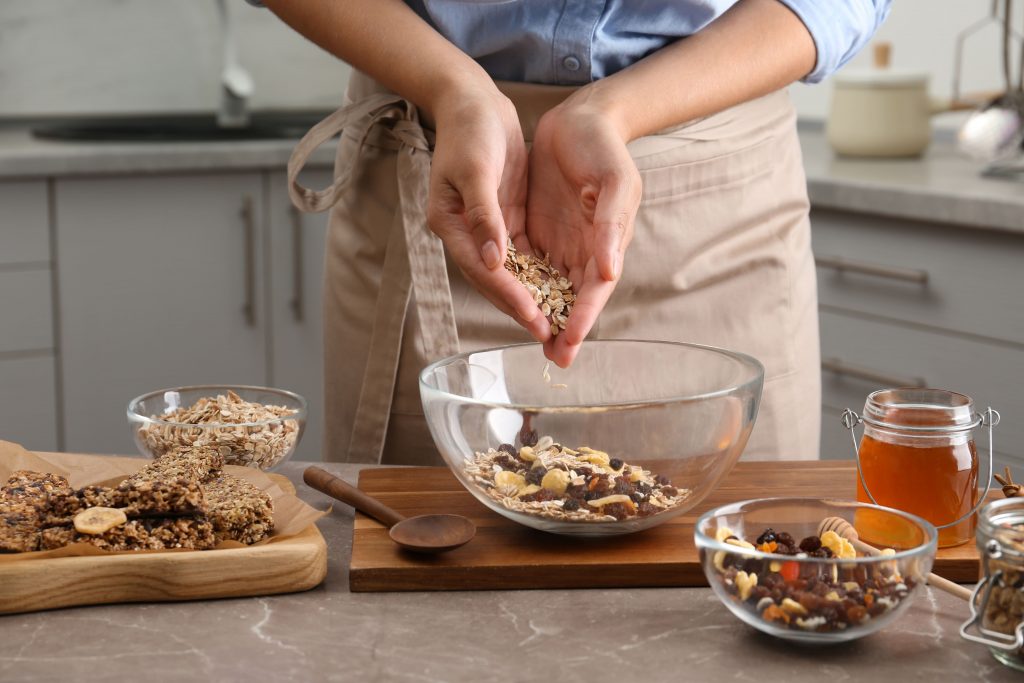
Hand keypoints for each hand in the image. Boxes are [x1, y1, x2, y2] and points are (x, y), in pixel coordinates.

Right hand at [427, 87, 550, 342]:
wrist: (474, 104)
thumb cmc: (470, 132)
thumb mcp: (476, 170)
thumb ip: (484, 216)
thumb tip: (495, 259)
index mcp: (450, 225)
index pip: (484, 271)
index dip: (510, 296)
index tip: (534, 317)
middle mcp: (466, 234)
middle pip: (497, 282)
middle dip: (523, 309)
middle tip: (550, 337)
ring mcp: (486, 229)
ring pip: (512, 274)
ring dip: (533, 299)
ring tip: (557, 326)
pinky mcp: (505, 219)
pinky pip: (523, 255)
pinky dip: (538, 275)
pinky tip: (560, 292)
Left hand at [526, 96, 641, 366]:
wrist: (579, 119)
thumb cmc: (603, 148)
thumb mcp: (615, 181)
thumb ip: (611, 226)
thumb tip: (608, 273)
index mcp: (608, 243)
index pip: (594, 291)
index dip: (582, 318)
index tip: (568, 342)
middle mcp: (586, 250)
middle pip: (573, 299)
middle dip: (564, 329)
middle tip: (554, 358)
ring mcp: (562, 243)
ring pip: (550, 289)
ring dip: (542, 315)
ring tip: (534, 341)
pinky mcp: (540, 232)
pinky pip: (530, 267)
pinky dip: (524, 288)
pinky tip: (512, 304)